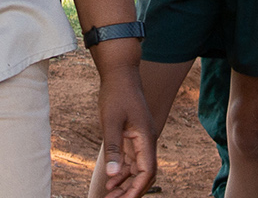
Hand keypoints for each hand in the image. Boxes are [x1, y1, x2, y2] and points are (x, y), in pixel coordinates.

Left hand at [96, 59, 156, 197]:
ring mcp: (141, 139)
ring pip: (137, 168)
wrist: (120, 73)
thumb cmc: (116, 94)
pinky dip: (122, 171)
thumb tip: (112, 175)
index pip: (147, 171)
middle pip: (144, 173)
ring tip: (110, 196)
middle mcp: (147, 140)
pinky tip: (111, 181)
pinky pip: (131, 160)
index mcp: (146, 138)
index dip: (137, 188)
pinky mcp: (133, 136)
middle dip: (131, 190)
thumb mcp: (110, 121)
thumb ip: (113, 148)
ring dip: (125, 183)